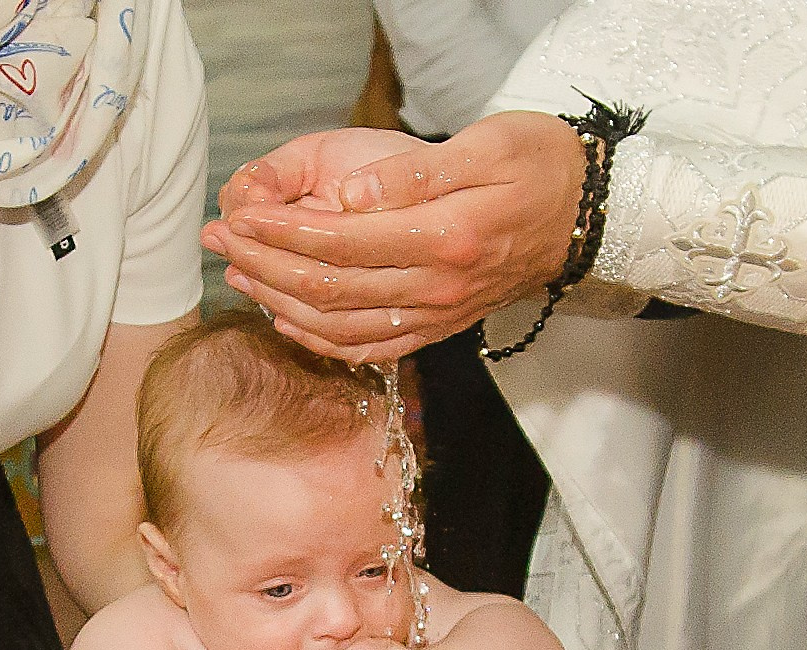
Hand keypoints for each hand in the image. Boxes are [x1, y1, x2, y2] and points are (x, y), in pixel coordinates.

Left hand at [201, 113, 587, 364]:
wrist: (586, 212)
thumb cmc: (535, 164)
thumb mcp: (485, 146)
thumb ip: (413, 174)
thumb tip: (347, 198)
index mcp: (444, 237)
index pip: (341, 241)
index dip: (283, 231)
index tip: (240, 216)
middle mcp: (438, 287)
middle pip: (330, 288)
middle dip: (266, 267)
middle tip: (220, 244)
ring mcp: (439, 315)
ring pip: (342, 325)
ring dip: (282, 305)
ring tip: (238, 277)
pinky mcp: (440, 328)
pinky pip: (371, 347)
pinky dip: (322, 340)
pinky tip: (287, 320)